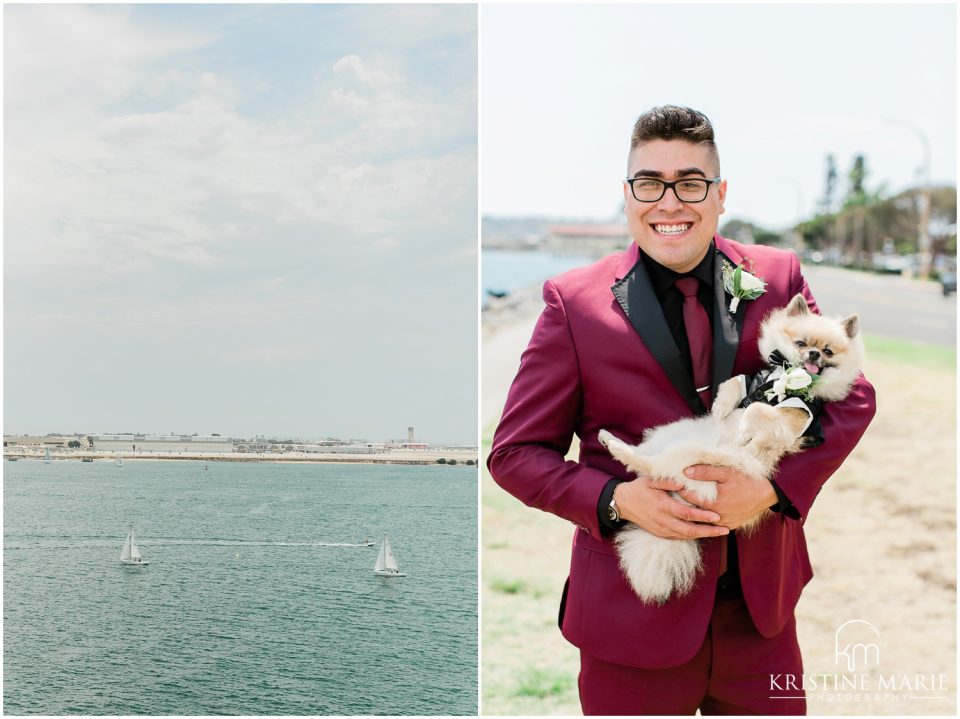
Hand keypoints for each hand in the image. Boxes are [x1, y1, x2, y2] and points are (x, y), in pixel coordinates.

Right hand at [613, 476, 729, 539]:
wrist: (623, 503)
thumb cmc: (639, 489)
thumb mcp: (651, 480)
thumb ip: (667, 482)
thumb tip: (683, 483)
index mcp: (663, 506)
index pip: (687, 514)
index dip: (703, 516)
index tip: (717, 516)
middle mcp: (663, 521)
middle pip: (690, 530)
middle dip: (709, 531)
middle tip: (725, 529)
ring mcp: (662, 529)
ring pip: (686, 536)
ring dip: (703, 535)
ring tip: (718, 532)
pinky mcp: (660, 534)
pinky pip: (679, 537)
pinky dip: (693, 536)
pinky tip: (703, 533)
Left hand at [676, 465, 776, 528]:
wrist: (766, 494)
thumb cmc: (745, 481)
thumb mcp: (726, 472)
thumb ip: (705, 472)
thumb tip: (686, 471)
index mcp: (712, 503)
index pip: (687, 496)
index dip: (679, 488)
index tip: (671, 483)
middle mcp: (716, 517)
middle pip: (692, 509)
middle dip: (683, 500)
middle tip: (674, 491)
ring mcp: (723, 524)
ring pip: (702, 518)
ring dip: (694, 510)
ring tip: (685, 500)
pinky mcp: (729, 526)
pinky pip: (712, 523)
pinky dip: (705, 517)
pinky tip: (700, 509)